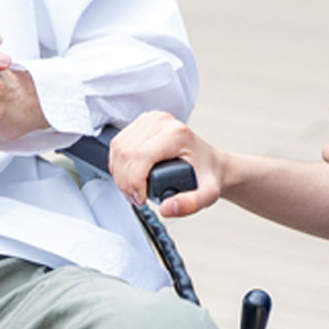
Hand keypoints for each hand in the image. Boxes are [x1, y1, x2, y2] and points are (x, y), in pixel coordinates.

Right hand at [109, 111, 224, 217]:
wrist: (210, 163)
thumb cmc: (207, 174)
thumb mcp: (208, 194)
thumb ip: (191, 204)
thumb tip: (166, 208)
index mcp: (176, 134)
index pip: (141, 156)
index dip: (134, 182)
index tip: (141, 198)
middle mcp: (161, 122)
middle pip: (126, 153)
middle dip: (125, 182)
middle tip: (136, 198)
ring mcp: (149, 120)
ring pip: (118, 149)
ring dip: (119, 175)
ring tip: (132, 190)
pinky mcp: (140, 124)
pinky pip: (118, 145)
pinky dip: (118, 166)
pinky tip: (128, 177)